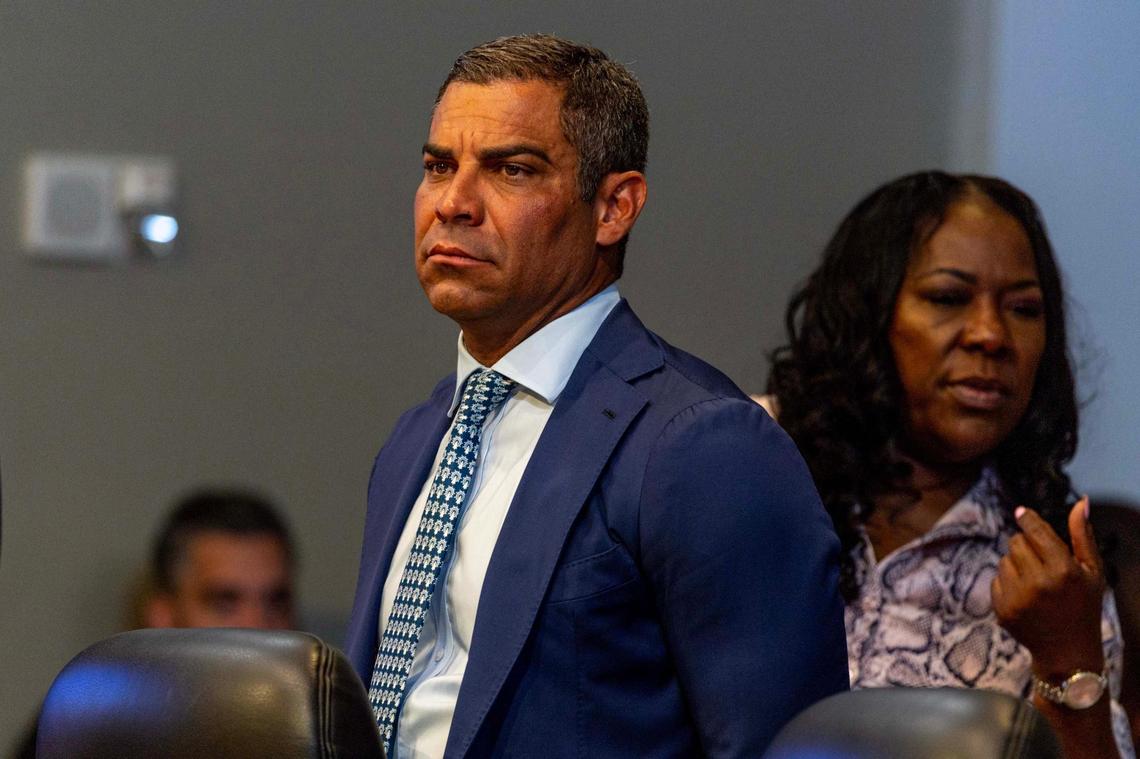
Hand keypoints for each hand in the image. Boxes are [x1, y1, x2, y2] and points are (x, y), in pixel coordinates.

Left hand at [991, 497, 1105, 676]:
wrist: (1068, 652)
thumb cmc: (1084, 606)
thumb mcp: (1092, 572)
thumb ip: (1082, 535)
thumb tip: (1081, 501)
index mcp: (1064, 570)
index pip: (1036, 531)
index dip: (1027, 519)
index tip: (1022, 512)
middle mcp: (1039, 583)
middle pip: (1015, 542)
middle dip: (1026, 546)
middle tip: (1042, 563)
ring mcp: (1018, 598)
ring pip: (1004, 560)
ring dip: (1016, 565)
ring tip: (1036, 583)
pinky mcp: (1002, 609)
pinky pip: (996, 579)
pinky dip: (1007, 584)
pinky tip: (1026, 598)